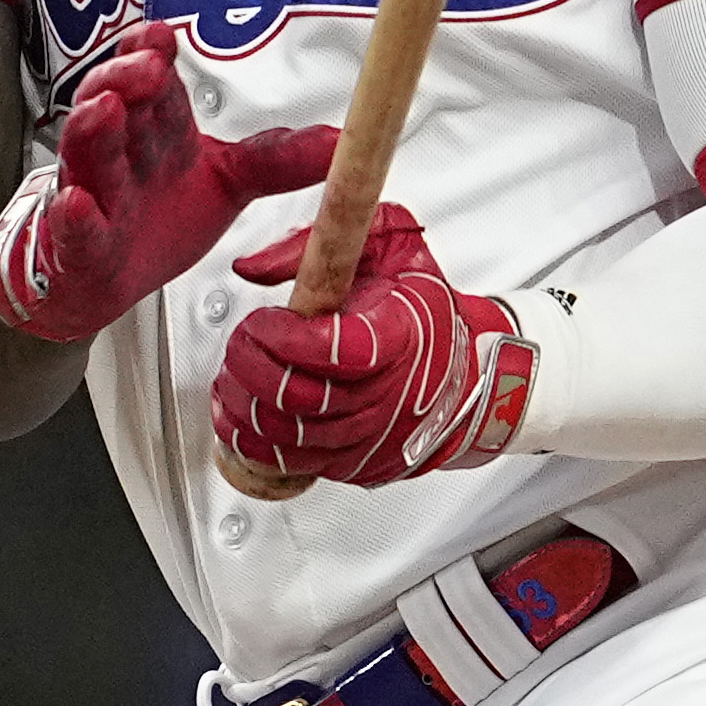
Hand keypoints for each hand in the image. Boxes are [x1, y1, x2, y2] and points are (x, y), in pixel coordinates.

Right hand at [0, 21, 334, 345]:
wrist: (107, 277)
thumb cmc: (160, 216)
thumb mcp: (230, 183)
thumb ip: (279, 160)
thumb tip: (341, 142)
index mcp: (158, 130)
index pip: (152, 82)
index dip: (151, 54)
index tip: (162, 37)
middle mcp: (122, 153)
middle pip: (115, 105)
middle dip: (124, 80)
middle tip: (146, 65)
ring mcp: (95, 195)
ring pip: (88, 156)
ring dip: (93, 130)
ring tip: (106, 107)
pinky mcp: (79, 244)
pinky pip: (73, 228)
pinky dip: (73, 216)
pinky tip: (77, 202)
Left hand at [215, 207, 534, 488]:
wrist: (471, 371)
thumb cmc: (425, 309)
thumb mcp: (389, 247)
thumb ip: (320, 241)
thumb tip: (252, 267)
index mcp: (401, 336)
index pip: (335, 352)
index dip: (284, 339)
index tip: (264, 321)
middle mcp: (391, 394)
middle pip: (301, 397)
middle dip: (250, 368)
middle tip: (242, 344)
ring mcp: (375, 436)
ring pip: (289, 435)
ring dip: (245, 405)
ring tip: (234, 377)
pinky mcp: (360, 464)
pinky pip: (294, 464)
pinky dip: (255, 444)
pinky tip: (243, 418)